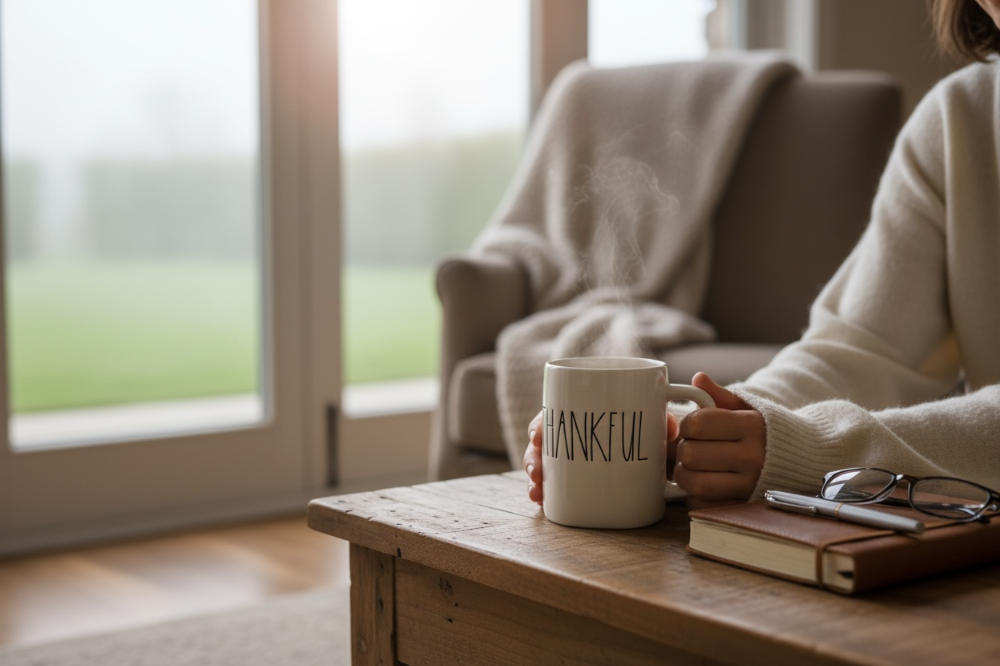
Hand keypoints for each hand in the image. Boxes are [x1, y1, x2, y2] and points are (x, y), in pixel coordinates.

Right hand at [524, 405, 679, 505]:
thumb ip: (661, 420)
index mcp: (581, 412)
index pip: (552, 414)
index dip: (540, 425)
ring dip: (535, 478)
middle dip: (533, 458)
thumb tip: (670, 428)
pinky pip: (555, 484)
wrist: (659, 445)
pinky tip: (542, 502)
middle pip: (542, 443)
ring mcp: (571, 458)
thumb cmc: (649, 425)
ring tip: (536, 492)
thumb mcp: (654, 420)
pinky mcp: (576, 479)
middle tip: (537, 471)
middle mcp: (571, 435)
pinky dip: (546, 493)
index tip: (537, 436)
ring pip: (544, 465)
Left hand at [671, 372, 765, 508]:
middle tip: (689, 447)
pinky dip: (695, 497)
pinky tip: (702, 483)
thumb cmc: (766, 430)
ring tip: (692, 466)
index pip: (698, 423)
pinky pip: (705, 506)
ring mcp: (750, 484)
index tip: (692, 427)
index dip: (687, 424)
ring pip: (696, 483)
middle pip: (692, 454)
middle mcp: (753, 457)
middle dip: (683, 450)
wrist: (805, 458)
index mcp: (751, 426)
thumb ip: (720, 395)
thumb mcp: (748, 408)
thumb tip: (698, 379)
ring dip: (684, 475)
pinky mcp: (745, 506)